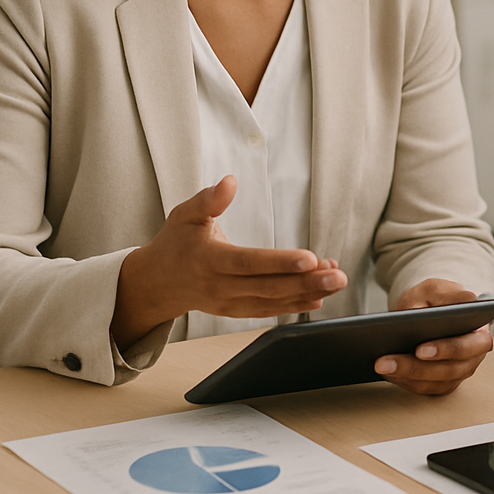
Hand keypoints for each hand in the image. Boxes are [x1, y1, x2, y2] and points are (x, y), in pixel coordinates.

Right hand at [113, 176, 345, 345]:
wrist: (156, 283)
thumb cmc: (175, 243)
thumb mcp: (185, 215)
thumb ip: (208, 200)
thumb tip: (229, 182)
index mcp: (208, 260)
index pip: (249, 263)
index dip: (280, 262)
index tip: (311, 258)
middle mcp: (219, 286)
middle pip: (267, 287)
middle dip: (306, 282)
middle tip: (337, 276)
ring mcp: (228, 303)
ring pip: (272, 301)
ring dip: (307, 293)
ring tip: (336, 281)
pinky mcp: (236, 311)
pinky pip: (268, 310)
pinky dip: (294, 305)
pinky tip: (319, 297)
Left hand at [374, 279, 493, 394]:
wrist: (433, 307)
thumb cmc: (437, 298)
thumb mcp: (437, 289)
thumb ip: (443, 296)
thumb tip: (435, 308)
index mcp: (479, 332)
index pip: (468, 346)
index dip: (446, 350)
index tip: (419, 350)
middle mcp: (473, 357)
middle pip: (449, 369)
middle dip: (416, 367)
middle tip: (386, 361)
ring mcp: (458, 372)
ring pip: (435, 382)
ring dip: (406, 376)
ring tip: (380, 365)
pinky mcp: (443, 382)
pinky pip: (424, 388)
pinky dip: (404, 381)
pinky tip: (386, 371)